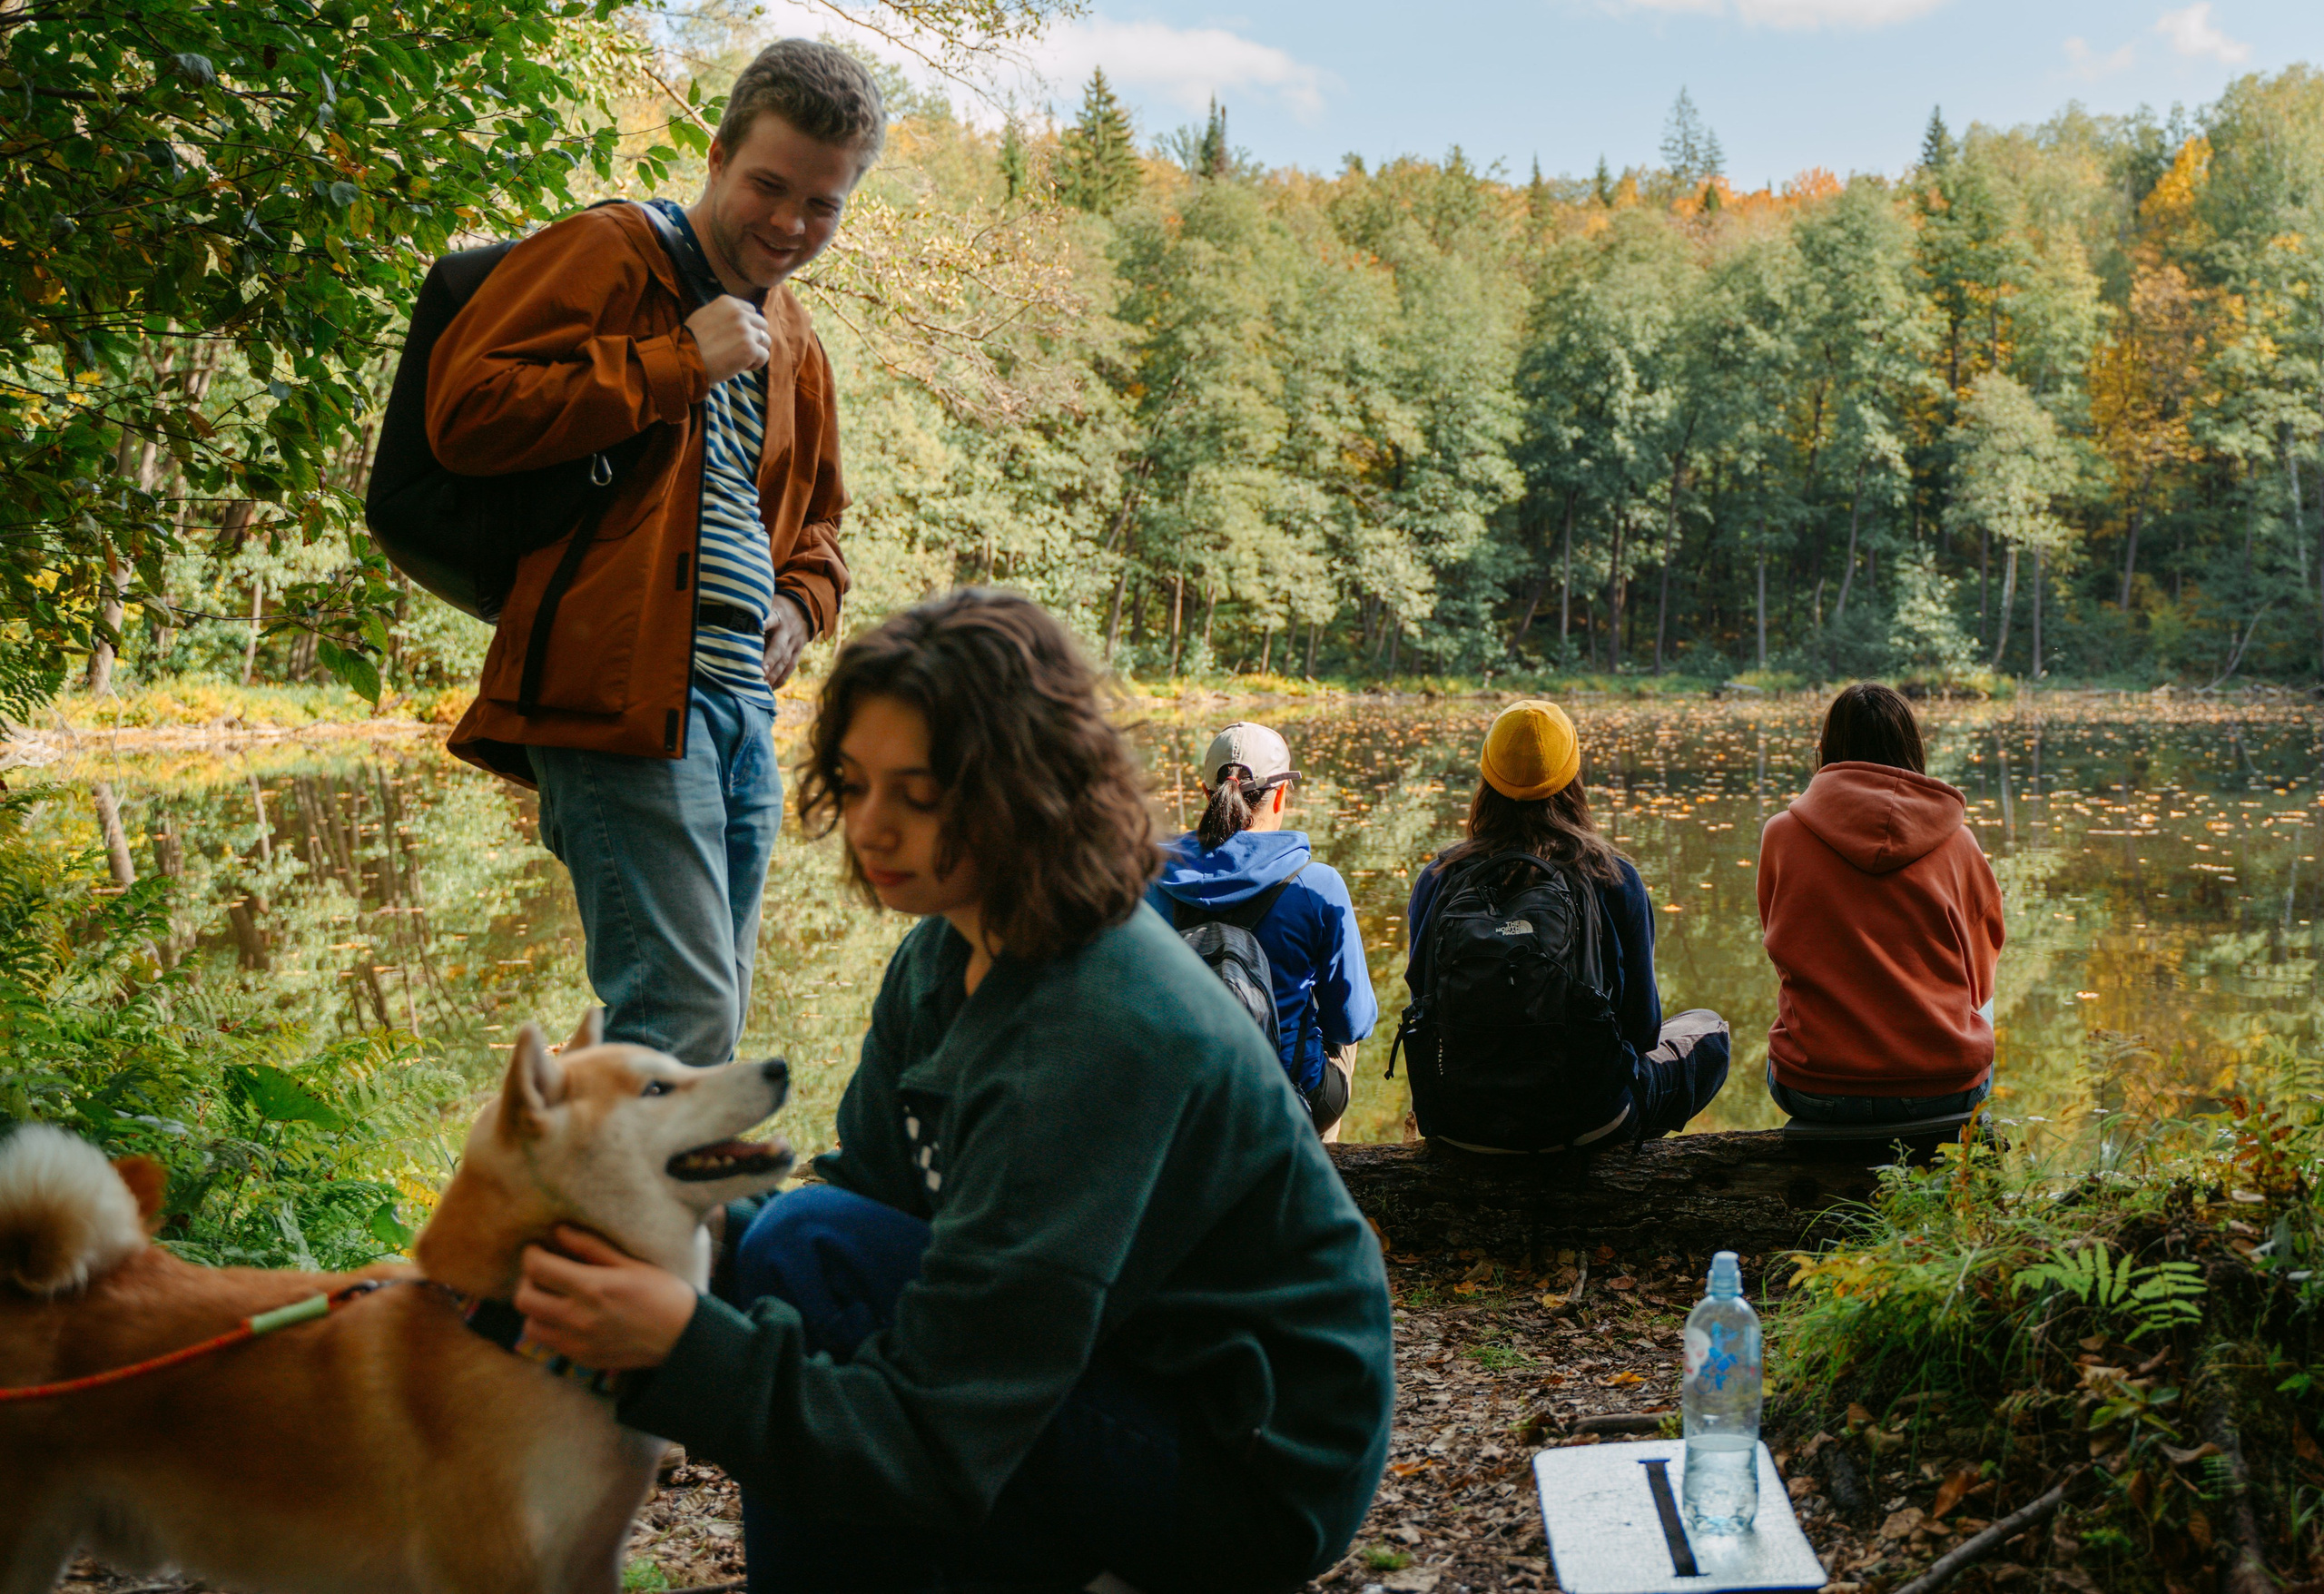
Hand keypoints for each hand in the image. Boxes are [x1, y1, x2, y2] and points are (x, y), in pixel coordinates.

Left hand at [515, 1225, 698, 1370]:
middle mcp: (579, 1318)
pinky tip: (568, 1315)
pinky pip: (549, 1343)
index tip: (538, 1248)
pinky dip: (550, 1327)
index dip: (531, 1254)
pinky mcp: (582, 1359)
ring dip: (535, 1308)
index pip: (538, 1268)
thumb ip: (590, 1247)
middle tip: (542, 1271)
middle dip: (527, 1279)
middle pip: (524, 1298)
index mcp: (592, 1288)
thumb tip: (559, 1231)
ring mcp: (578, 1343)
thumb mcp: (630, 1263)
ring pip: (529, 1326)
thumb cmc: (662, 1293)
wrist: (682, 1337)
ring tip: (552, 1296)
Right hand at [685, 296, 770, 384]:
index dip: (747, 325)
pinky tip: (740, 366)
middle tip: (738, 350)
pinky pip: (764, 356)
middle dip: (753, 338)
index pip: (751, 311)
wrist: (684, 359)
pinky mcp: (750, 348)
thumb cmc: (690, 342)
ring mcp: (745, 330)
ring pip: (765, 340)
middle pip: (761, 325)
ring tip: (739, 359)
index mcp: (728, 302)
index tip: (735, 337)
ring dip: (755, 351)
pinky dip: (755, 364)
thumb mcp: (704, 316)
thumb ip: (723, 315)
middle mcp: (739, 313)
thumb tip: (741, 320)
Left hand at [761, 596, 810, 688]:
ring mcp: (794, 643)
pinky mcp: (798, 652)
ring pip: (785, 660)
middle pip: (779, 647)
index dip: (765, 623)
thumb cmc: (777, 608)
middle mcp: (787, 631)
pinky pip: (790, 668)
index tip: (758, 627)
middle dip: (770, 660)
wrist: (803, 611)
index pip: (771, 619)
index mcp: (778, 616)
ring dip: (774, 674)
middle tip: (761, 671)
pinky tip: (771, 688)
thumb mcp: (769, 604)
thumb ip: (756, 613)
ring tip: (763, 685)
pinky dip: (781, 679)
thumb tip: (728, 619)